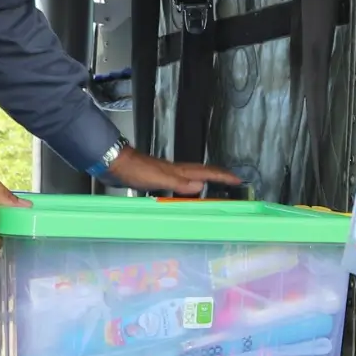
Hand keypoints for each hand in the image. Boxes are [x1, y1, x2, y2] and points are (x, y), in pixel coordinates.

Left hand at [103, 146, 243, 197]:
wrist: (117, 163)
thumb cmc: (137, 170)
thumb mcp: (159, 178)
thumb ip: (179, 182)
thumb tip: (201, 185)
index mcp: (180, 171)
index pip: (207, 172)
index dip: (223, 176)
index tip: (238, 180)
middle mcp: (177, 171)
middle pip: (203, 172)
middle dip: (219, 176)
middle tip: (232, 183)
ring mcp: (169, 174)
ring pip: (194, 176)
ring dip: (207, 181)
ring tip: (217, 188)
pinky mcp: (160, 178)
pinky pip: (182, 182)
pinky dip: (191, 187)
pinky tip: (188, 192)